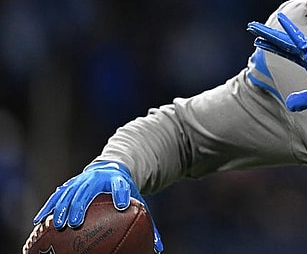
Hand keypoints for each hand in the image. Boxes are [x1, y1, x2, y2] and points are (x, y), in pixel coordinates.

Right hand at [33, 161, 163, 252]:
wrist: (112, 167)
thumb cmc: (126, 190)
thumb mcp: (137, 200)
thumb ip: (146, 221)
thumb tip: (158, 248)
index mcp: (118, 179)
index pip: (120, 186)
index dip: (120, 193)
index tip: (120, 206)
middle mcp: (98, 178)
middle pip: (88, 191)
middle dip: (80, 206)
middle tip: (75, 223)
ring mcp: (82, 179)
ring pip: (69, 193)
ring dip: (62, 208)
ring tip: (57, 225)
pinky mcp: (70, 183)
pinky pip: (57, 195)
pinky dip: (49, 207)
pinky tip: (40, 220)